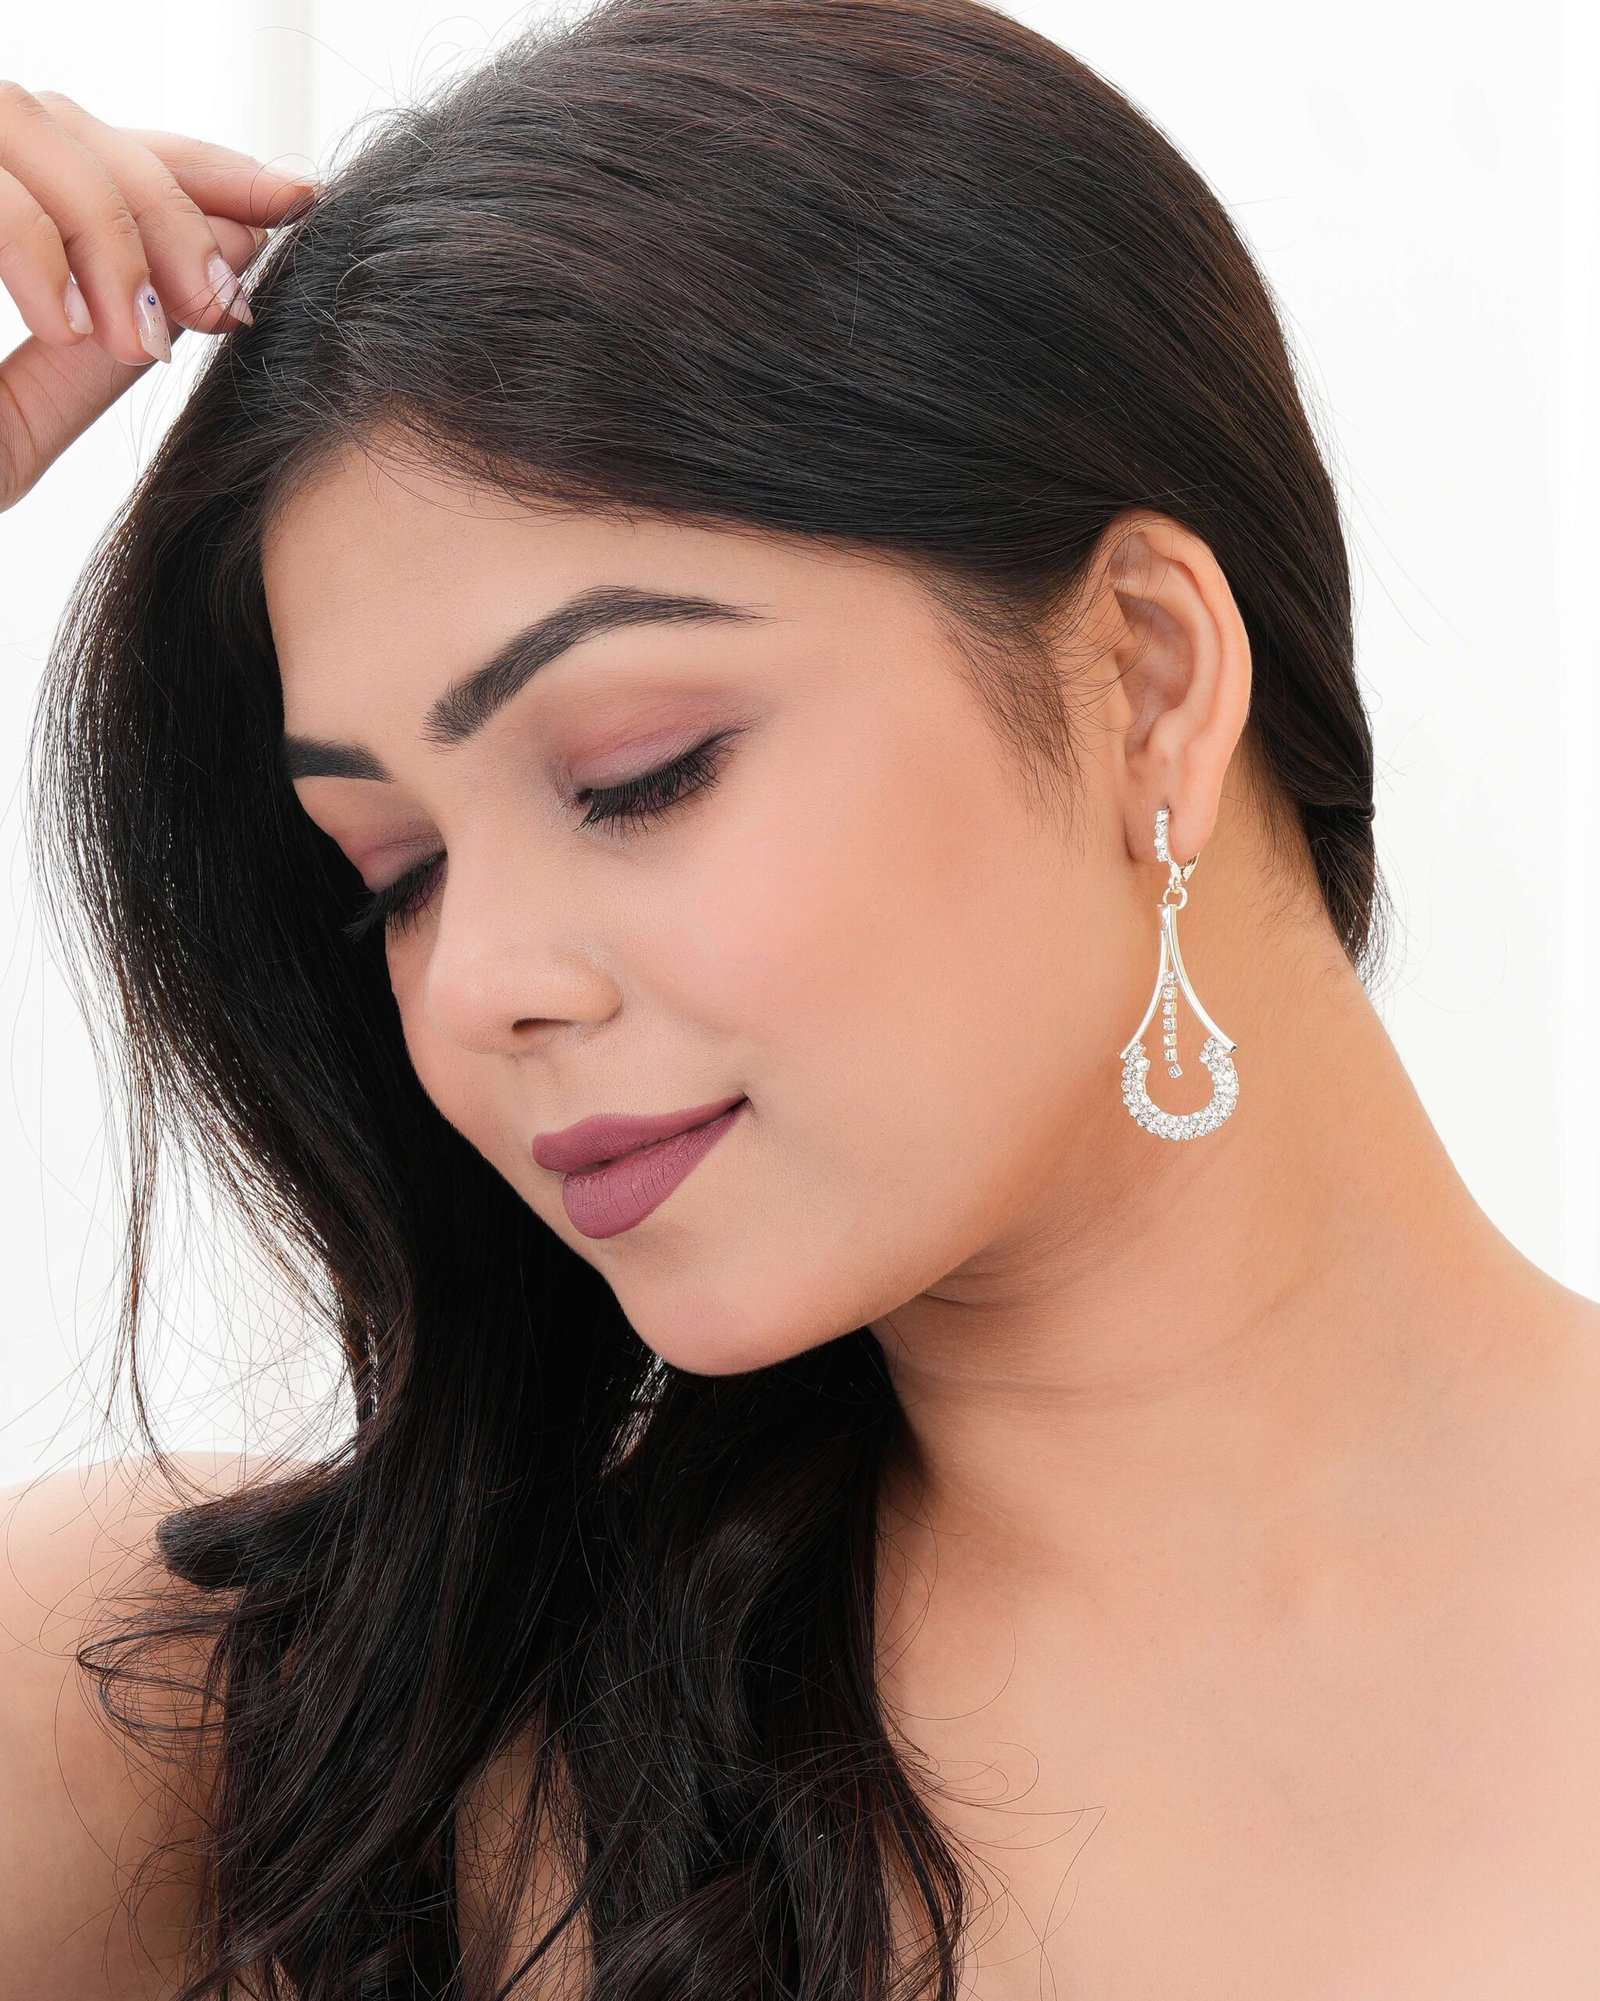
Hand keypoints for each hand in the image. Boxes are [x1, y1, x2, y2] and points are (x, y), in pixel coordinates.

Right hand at [0, 80, 315, 511]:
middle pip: (69, 119)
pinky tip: (71, 322)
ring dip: (108, 226)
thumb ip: (92, 351)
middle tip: (227, 304)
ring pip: (24, 121)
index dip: (199, 165)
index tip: (298, 199)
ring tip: (143, 338)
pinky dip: (31, 240)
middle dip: (170, 206)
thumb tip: (213, 280)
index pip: (93, 150)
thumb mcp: (11, 423)